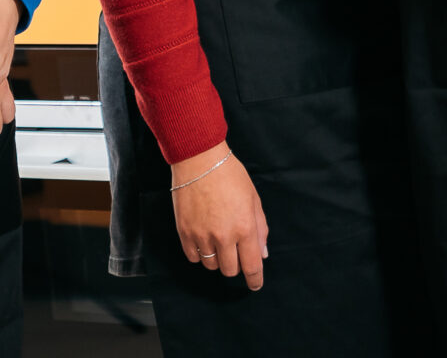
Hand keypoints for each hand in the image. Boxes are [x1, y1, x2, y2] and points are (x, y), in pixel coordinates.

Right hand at [172, 142, 267, 289]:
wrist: (199, 160)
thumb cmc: (230, 175)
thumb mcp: (253, 198)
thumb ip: (260, 228)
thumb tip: (262, 253)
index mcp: (245, 227)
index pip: (251, 265)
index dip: (255, 280)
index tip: (255, 285)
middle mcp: (223, 236)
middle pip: (230, 270)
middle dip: (236, 265)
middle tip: (236, 252)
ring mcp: (202, 236)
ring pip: (211, 266)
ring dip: (217, 259)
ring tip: (219, 240)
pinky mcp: (184, 233)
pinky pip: (193, 257)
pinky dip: (200, 254)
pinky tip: (204, 240)